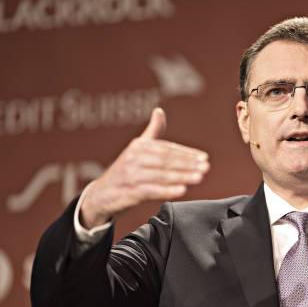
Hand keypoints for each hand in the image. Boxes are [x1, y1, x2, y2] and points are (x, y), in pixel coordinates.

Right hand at [80, 107, 209, 227]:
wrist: (102, 194)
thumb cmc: (125, 171)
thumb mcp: (137, 149)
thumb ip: (152, 132)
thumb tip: (159, 111)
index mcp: (139, 146)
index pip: (167, 149)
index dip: (187, 153)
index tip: (204, 157)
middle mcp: (134, 158)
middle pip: (166, 161)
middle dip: (188, 164)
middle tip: (205, 167)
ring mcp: (132, 175)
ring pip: (161, 175)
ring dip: (182, 176)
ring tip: (199, 177)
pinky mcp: (130, 191)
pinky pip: (152, 190)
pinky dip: (167, 190)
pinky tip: (181, 190)